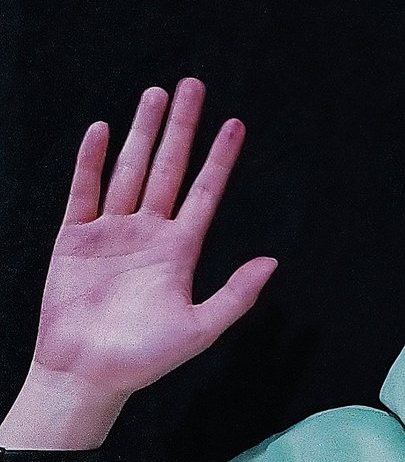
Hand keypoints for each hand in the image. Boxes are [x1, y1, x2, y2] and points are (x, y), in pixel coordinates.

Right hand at [30, 79, 275, 398]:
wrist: (89, 375)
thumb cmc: (147, 358)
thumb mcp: (202, 328)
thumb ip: (237, 294)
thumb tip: (274, 262)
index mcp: (180, 250)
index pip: (205, 192)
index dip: (220, 158)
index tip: (235, 124)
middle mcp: (148, 232)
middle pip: (168, 167)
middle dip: (181, 127)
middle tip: (193, 86)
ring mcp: (111, 232)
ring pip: (129, 170)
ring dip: (142, 131)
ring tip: (155, 93)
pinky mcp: (74, 238)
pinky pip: (84, 192)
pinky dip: (92, 162)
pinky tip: (102, 130)